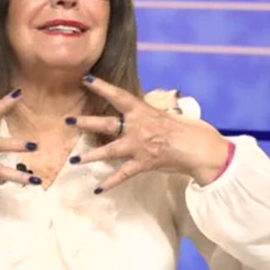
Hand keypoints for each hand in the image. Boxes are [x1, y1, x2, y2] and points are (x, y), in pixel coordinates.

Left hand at [69, 75, 230, 191]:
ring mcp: (138, 147)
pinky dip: (110, 183)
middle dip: (86, 123)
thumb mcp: (168, 115)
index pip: (119, 96)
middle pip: (107, 124)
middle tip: (67, 121)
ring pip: (109, 151)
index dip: (102, 87)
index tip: (86, 79)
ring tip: (74, 161)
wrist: (202, 149)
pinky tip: (97, 190)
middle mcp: (137, 128)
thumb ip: (150, 116)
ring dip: (91, 156)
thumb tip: (141, 114)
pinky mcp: (143, 164)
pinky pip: (122, 175)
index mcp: (143, 112)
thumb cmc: (190, 130)